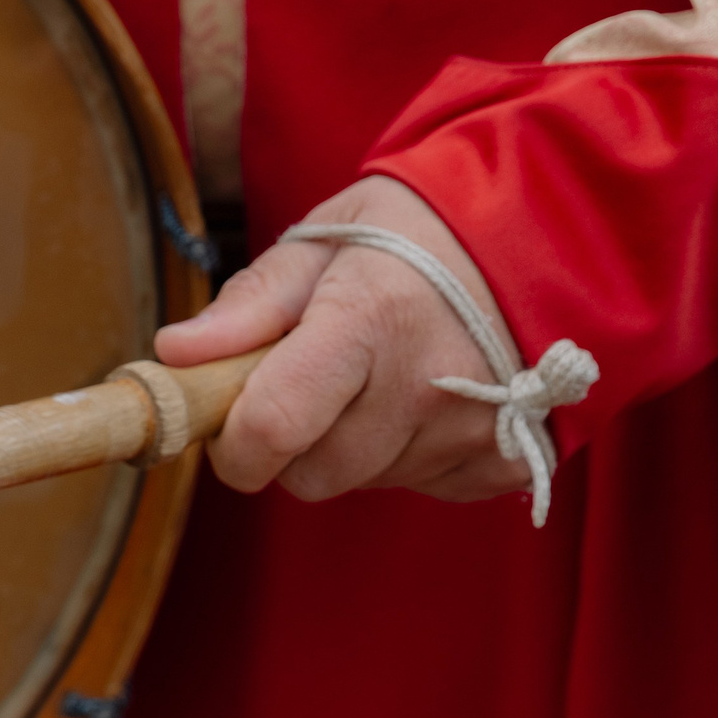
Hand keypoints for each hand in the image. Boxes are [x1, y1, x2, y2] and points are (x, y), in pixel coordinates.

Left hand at [153, 176, 533, 504]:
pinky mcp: (507, 458)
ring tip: (378, 376)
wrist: (543, 230)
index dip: (233, 444)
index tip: (227, 424)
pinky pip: (421, 486)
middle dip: (289, 444)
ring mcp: (473, 428)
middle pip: (312, 474)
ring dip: (350, 445)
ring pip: (363, 482)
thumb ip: (249, 304)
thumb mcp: (324, 241)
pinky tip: (424, 397)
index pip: (272, 427)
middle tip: (308, 384)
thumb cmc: (415, 232)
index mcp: (367, 321)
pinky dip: (407, 455)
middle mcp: (424, 385)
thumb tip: (174, 355)